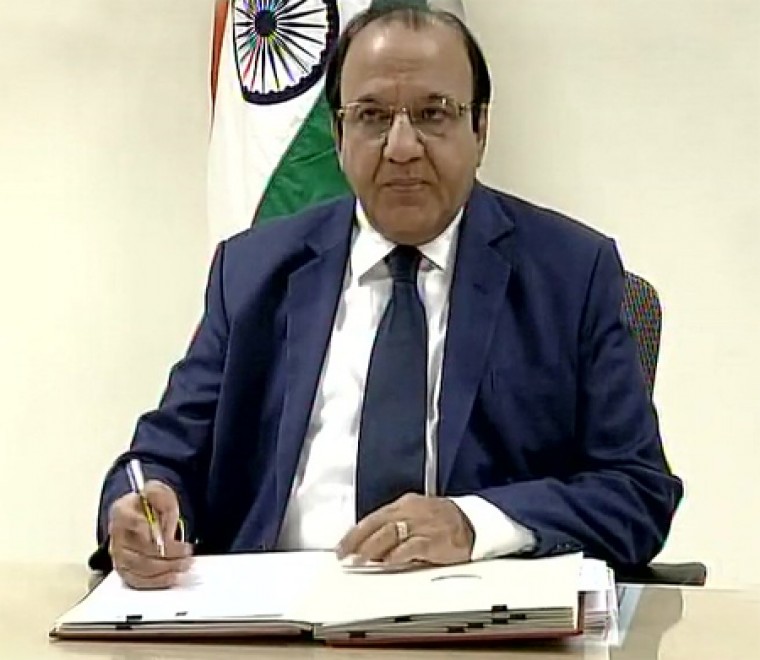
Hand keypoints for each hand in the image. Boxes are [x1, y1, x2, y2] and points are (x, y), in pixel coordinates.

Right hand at [108, 480, 192, 588]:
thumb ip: (164, 503)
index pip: (130, 520)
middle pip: (140, 549)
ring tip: (184, 564)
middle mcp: (116, 535)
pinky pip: (138, 581)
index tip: (166, 533)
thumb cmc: (150, 503)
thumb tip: (165, 529)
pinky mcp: (124, 570)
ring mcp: (118, 554)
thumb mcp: (160, 492)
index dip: (147, 528)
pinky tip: (173, 577)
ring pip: (141, 567)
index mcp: (122, 511)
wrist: (144, 513)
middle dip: (168, 552)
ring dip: (166, 568)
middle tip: (186, 552)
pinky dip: (157, 581)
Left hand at [336, 493, 474, 566]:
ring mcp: (422, 525)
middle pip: (377, 524)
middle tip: (344, 555)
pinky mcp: (434, 540)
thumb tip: (369, 547)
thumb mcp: (415, 516)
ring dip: (371, 548)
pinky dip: (397, 554)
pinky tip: (387, 562)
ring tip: (359, 560)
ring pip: (390, 533)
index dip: (354, 533)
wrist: (474, 523)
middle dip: (357, 540)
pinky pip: (412, 546)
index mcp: (405, 504)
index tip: (341, 546)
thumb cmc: (443, 521)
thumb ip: (393, 528)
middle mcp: (411, 512)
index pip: (372, 517)